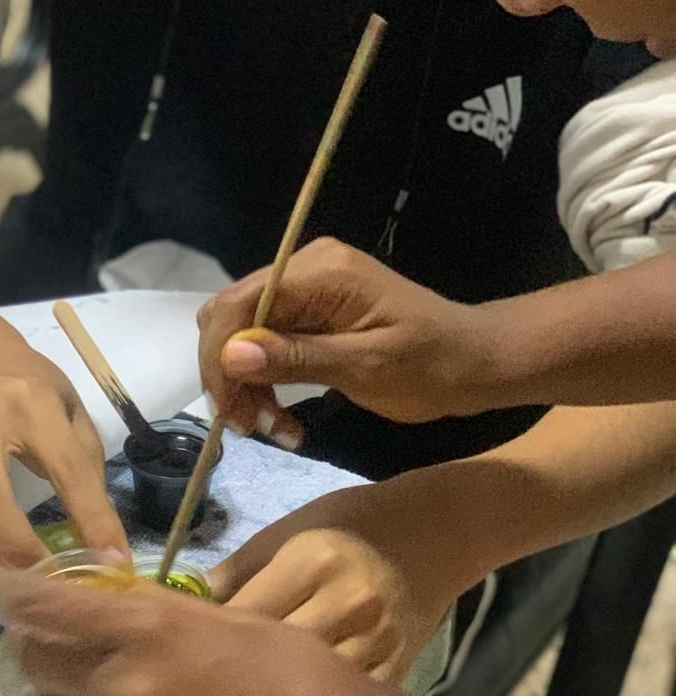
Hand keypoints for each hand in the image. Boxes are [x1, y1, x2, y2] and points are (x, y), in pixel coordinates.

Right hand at [0, 348, 128, 586]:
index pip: (66, 468)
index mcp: (30, 402)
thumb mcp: (67, 403)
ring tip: (18, 596)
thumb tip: (100, 535)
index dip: (92, 519)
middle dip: (21, 553)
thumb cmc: (22, 382)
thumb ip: (84, 461)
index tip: (114, 561)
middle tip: (51, 588)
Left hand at [0, 562, 402, 695]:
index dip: (6, 588)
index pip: (44, 606)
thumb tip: (102, 603)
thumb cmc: (290, 670)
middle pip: (37, 656)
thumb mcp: (220, 617)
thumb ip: (151, 612)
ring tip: (78, 673)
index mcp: (146, 632)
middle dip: (34, 636)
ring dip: (54, 683)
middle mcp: (120, 687)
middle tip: (47, 626)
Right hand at [197, 239, 504, 439]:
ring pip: (243, 332)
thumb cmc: (432, 366)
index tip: (229, 412)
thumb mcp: (367, 368)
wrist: (476, 361)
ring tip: (273, 428)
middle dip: (229, 374)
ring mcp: (309, 286)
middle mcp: (307, 267)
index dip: (220, 357)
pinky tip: (281, 415)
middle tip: (250, 427)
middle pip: (232, 316)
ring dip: (245, 384)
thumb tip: (231, 354)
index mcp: (322, 272)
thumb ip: (298, 358)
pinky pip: (266, 341)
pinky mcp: (312, 309)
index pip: (240, 304)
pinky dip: (264, 381)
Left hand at [210, 483, 459, 681]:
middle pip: (273, 656)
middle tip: (203, 686)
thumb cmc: (352, 524)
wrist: (436, 532)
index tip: (184, 651)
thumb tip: (188, 609)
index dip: (210, 637)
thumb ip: (240, 568)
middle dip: (235, 672)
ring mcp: (376, 641)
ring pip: (308, 688)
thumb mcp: (291, 527)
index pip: (244, 613)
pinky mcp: (397, 667)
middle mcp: (347, 603)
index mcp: (313, 561)